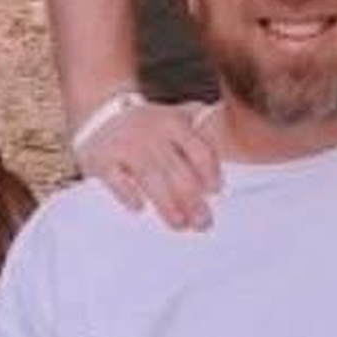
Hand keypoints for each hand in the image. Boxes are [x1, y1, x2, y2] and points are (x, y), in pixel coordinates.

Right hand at [76, 101, 220, 230]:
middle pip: (178, 170)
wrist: (100, 112)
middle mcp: (151, 132)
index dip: (210, 172)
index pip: (199, 150)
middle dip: (193, 200)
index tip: (216, 192)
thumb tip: (236, 147)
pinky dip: (128, 194)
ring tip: (179, 224)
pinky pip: (116, 179)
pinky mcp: (102, 158)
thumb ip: (200, 128)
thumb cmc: (148, 125)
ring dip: (167, 204)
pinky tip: (139, 209)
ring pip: (151, 177)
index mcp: (174, 123)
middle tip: (203, 223)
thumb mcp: (175, 117)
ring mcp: (126, 145)